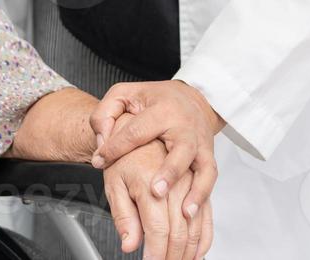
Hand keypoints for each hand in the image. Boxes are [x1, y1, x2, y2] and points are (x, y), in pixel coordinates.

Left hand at [91, 80, 222, 220]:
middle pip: (182, 149)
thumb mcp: (124, 95)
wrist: (189, 98)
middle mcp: (185, 127)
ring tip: (183, 212)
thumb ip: (105, 113)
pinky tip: (191, 214)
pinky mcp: (208, 156)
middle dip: (170, 171)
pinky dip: (202, 196)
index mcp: (162, 110)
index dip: (116, 147)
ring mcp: (200, 143)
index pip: (137, 131)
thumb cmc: (153, 100)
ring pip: (203, 167)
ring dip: (195, 191)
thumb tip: (101, 140)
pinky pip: (210, 178)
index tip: (99, 161)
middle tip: (155, 191)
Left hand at [103, 136, 212, 259]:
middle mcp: (178, 173)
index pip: (157, 223)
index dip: (155, 250)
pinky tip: (197, 251)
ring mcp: (193, 175)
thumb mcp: (113, 175)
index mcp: (150, 172)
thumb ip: (120, 211)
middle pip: (180, 227)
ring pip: (198, 221)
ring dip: (190, 248)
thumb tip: (129, 243)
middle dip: (172, 253)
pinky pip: (209, 211)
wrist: (153, 108)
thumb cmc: (129, 143)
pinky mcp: (201, 177)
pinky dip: (204, 235)